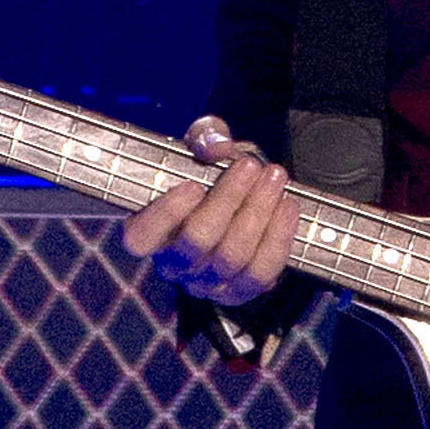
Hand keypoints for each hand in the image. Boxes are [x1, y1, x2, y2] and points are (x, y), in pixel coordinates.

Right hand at [120, 115, 295, 307]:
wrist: (240, 196)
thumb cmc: (210, 170)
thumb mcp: (203, 144)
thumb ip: (205, 136)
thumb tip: (216, 147)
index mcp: (147, 230)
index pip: (142, 236)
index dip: (167, 214)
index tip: (193, 185)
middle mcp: (171, 263)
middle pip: (197, 241)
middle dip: (229, 199)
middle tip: (251, 165)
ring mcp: (204, 283)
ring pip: (231, 257)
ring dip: (258, 212)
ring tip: (274, 178)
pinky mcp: (237, 292)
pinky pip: (260, 272)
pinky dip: (278, 238)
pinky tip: (287, 207)